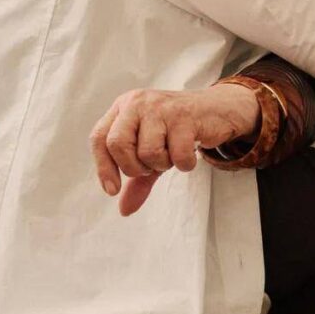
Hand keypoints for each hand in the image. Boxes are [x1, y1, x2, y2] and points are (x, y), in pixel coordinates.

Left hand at [89, 84, 260, 216]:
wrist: (214, 109)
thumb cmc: (176, 131)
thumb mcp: (152, 151)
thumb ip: (137, 179)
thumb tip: (124, 210)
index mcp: (124, 107)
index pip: (99, 138)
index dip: (103, 167)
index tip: (113, 190)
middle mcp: (138, 103)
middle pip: (117, 144)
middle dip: (133, 167)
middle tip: (150, 167)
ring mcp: (161, 107)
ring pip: (147, 152)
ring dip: (162, 164)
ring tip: (171, 154)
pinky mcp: (184, 115)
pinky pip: (177, 155)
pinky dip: (184, 163)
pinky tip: (189, 153)